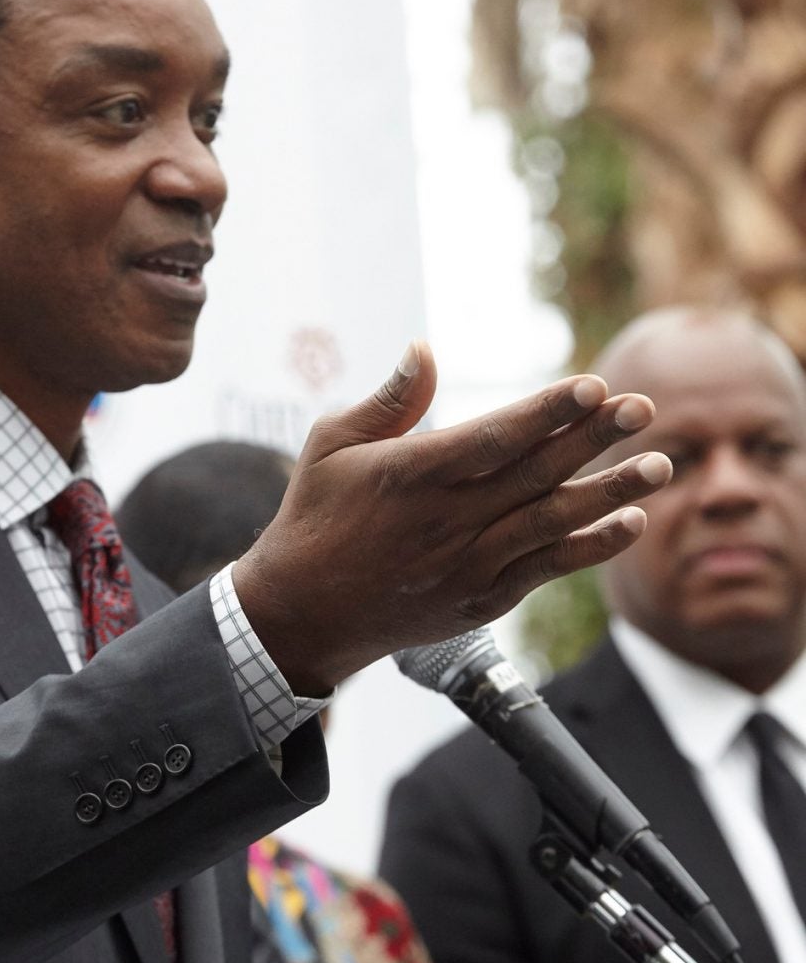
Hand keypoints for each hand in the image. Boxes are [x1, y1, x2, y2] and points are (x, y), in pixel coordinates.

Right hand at [232, 339, 670, 693]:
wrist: (302, 615)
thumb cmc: (314, 516)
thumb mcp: (330, 444)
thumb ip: (389, 401)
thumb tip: (424, 348)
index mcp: (411, 474)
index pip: (494, 437)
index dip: (546, 412)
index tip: (592, 386)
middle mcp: (447, 520)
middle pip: (535, 474)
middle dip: (595, 439)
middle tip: (643, 408)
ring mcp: (468, 564)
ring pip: (551, 523)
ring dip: (609, 493)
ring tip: (659, 465)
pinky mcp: (480, 599)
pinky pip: (546, 571)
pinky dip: (589, 548)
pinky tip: (628, 523)